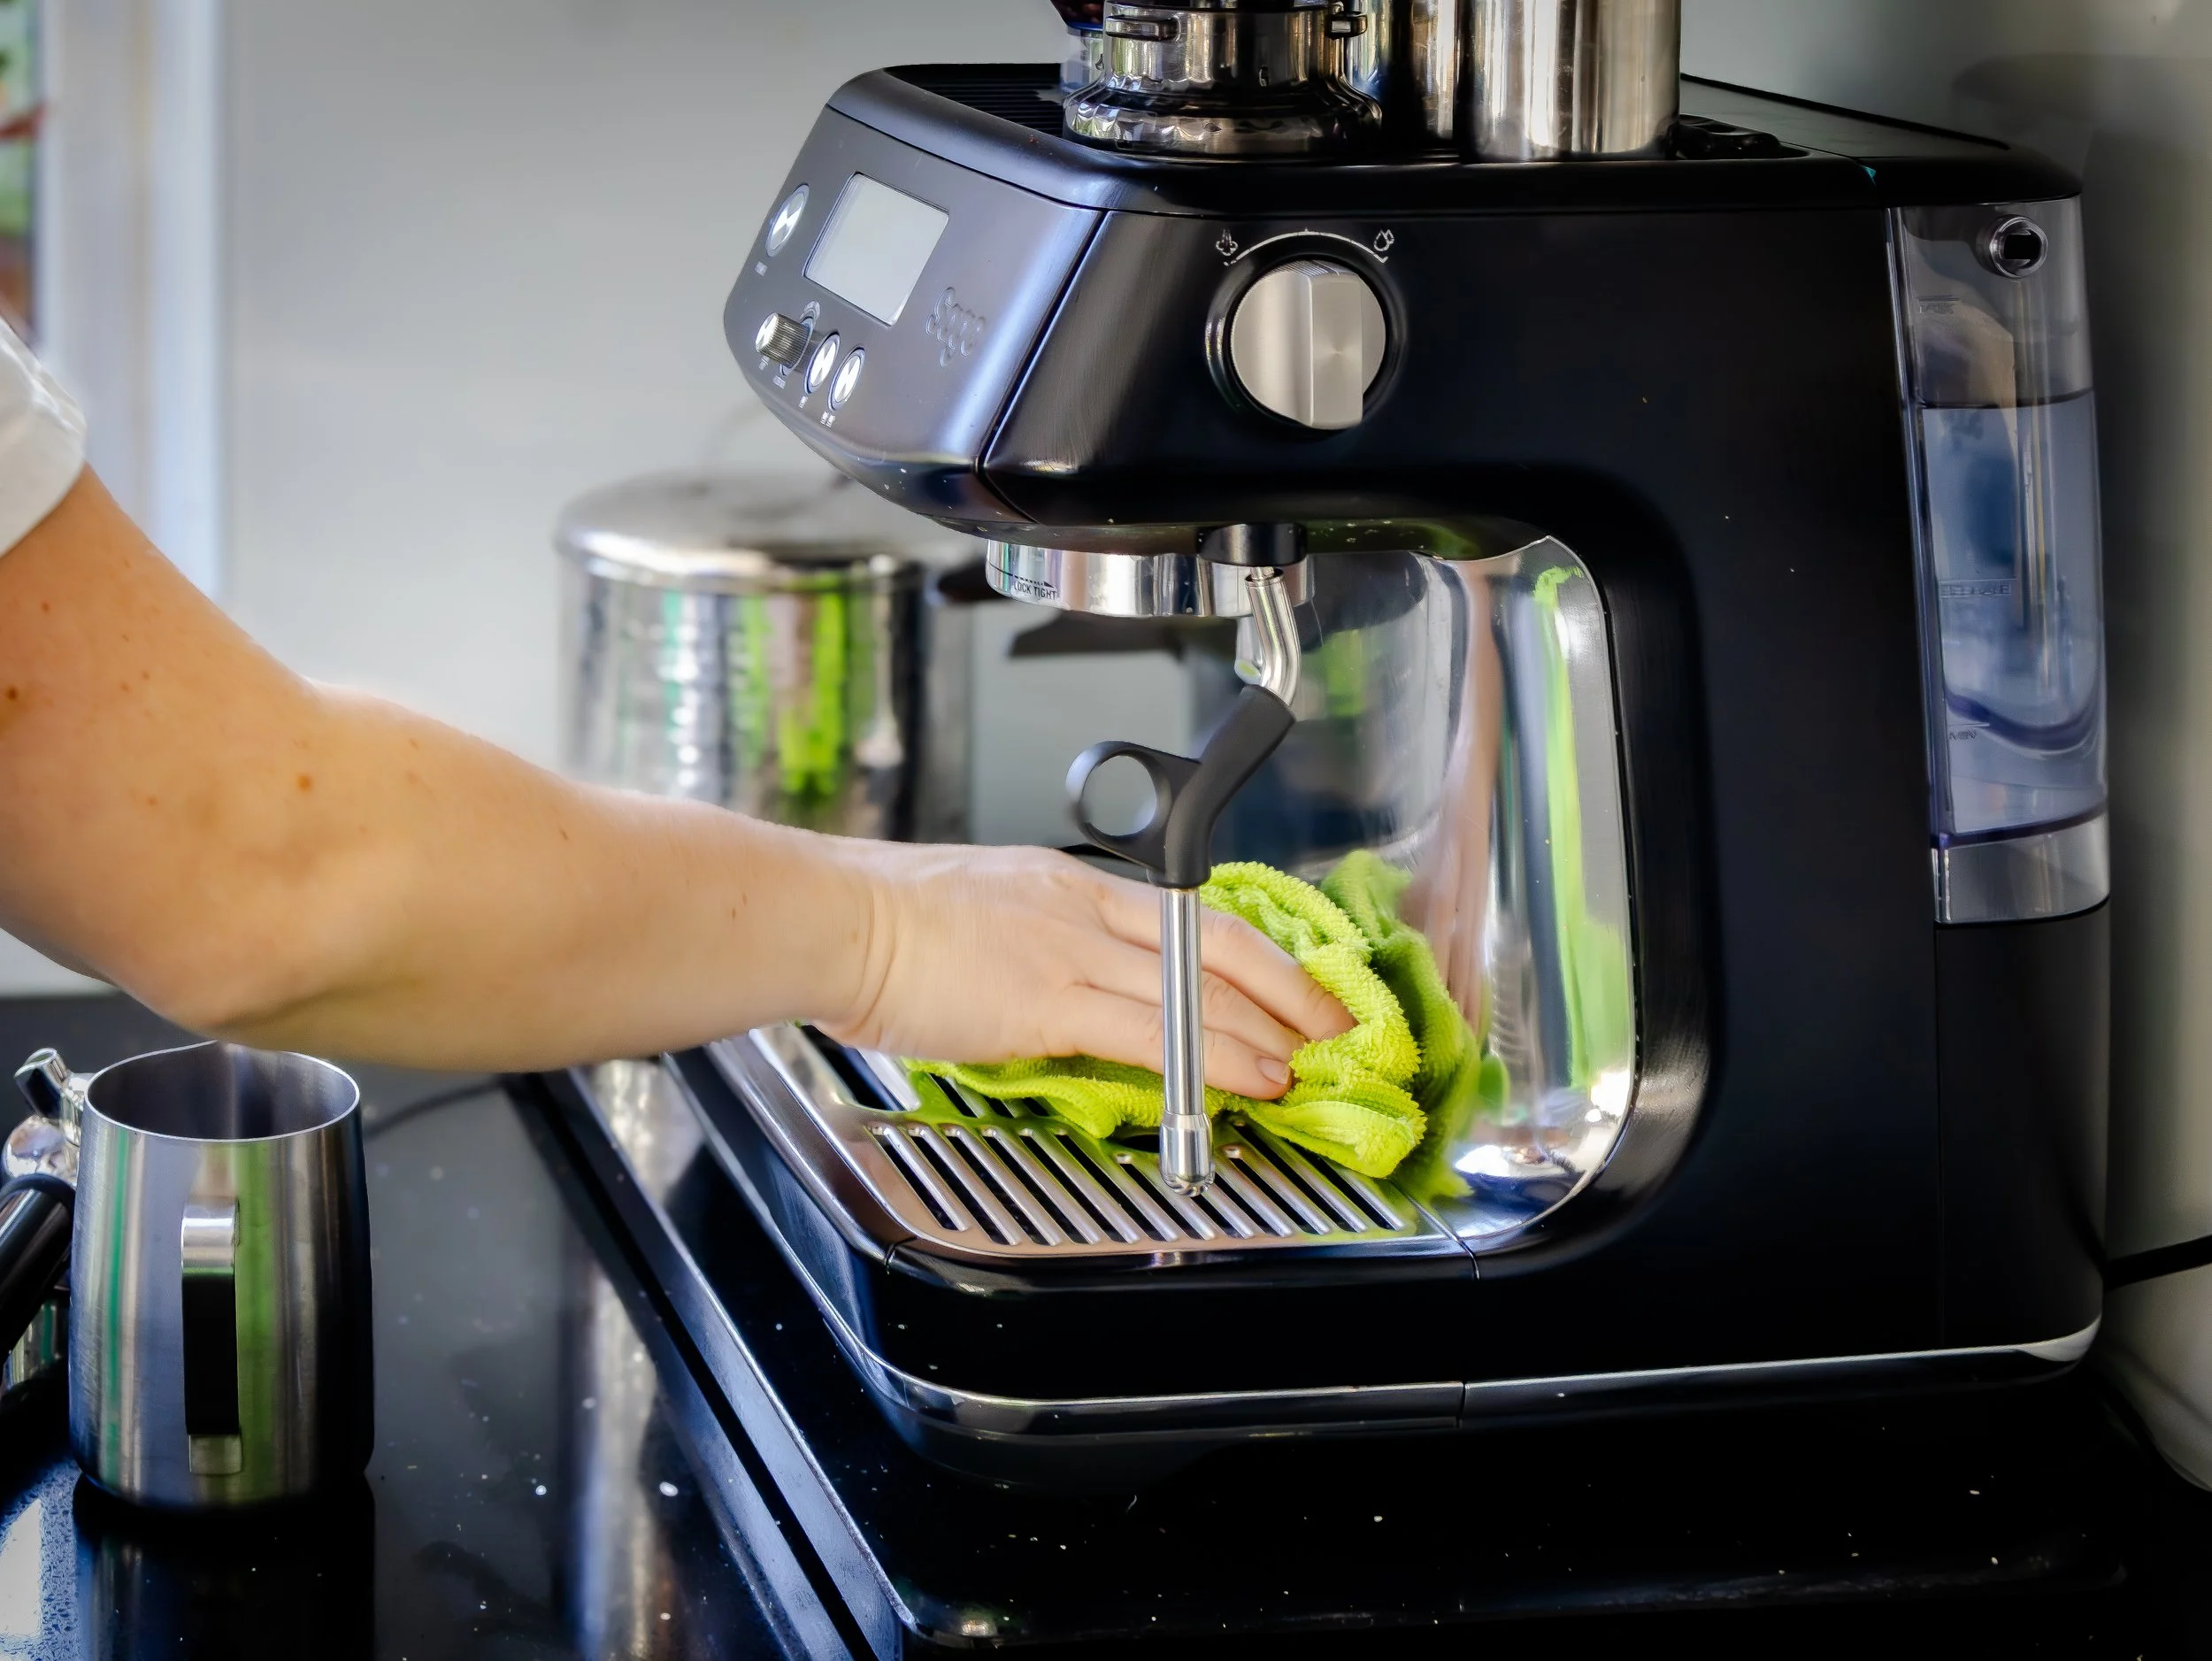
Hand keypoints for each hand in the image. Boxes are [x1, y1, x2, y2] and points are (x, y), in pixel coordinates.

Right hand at [819, 844, 1353, 1099]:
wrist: (838, 920)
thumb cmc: (887, 921)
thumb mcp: (983, 913)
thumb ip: (1035, 947)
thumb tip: (1061, 991)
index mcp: (1069, 885)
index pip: (1189, 913)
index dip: (1254, 951)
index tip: (1292, 981)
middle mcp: (1083, 909)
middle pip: (1215, 944)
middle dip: (1286, 988)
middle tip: (1334, 1023)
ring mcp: (1070, 952)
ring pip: (1198, 991)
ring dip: (1267, 1031)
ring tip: (1310, 1063)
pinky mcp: (1048, 1001)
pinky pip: (1156, 1031)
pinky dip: (1216, 1056)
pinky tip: (1251, 1077)